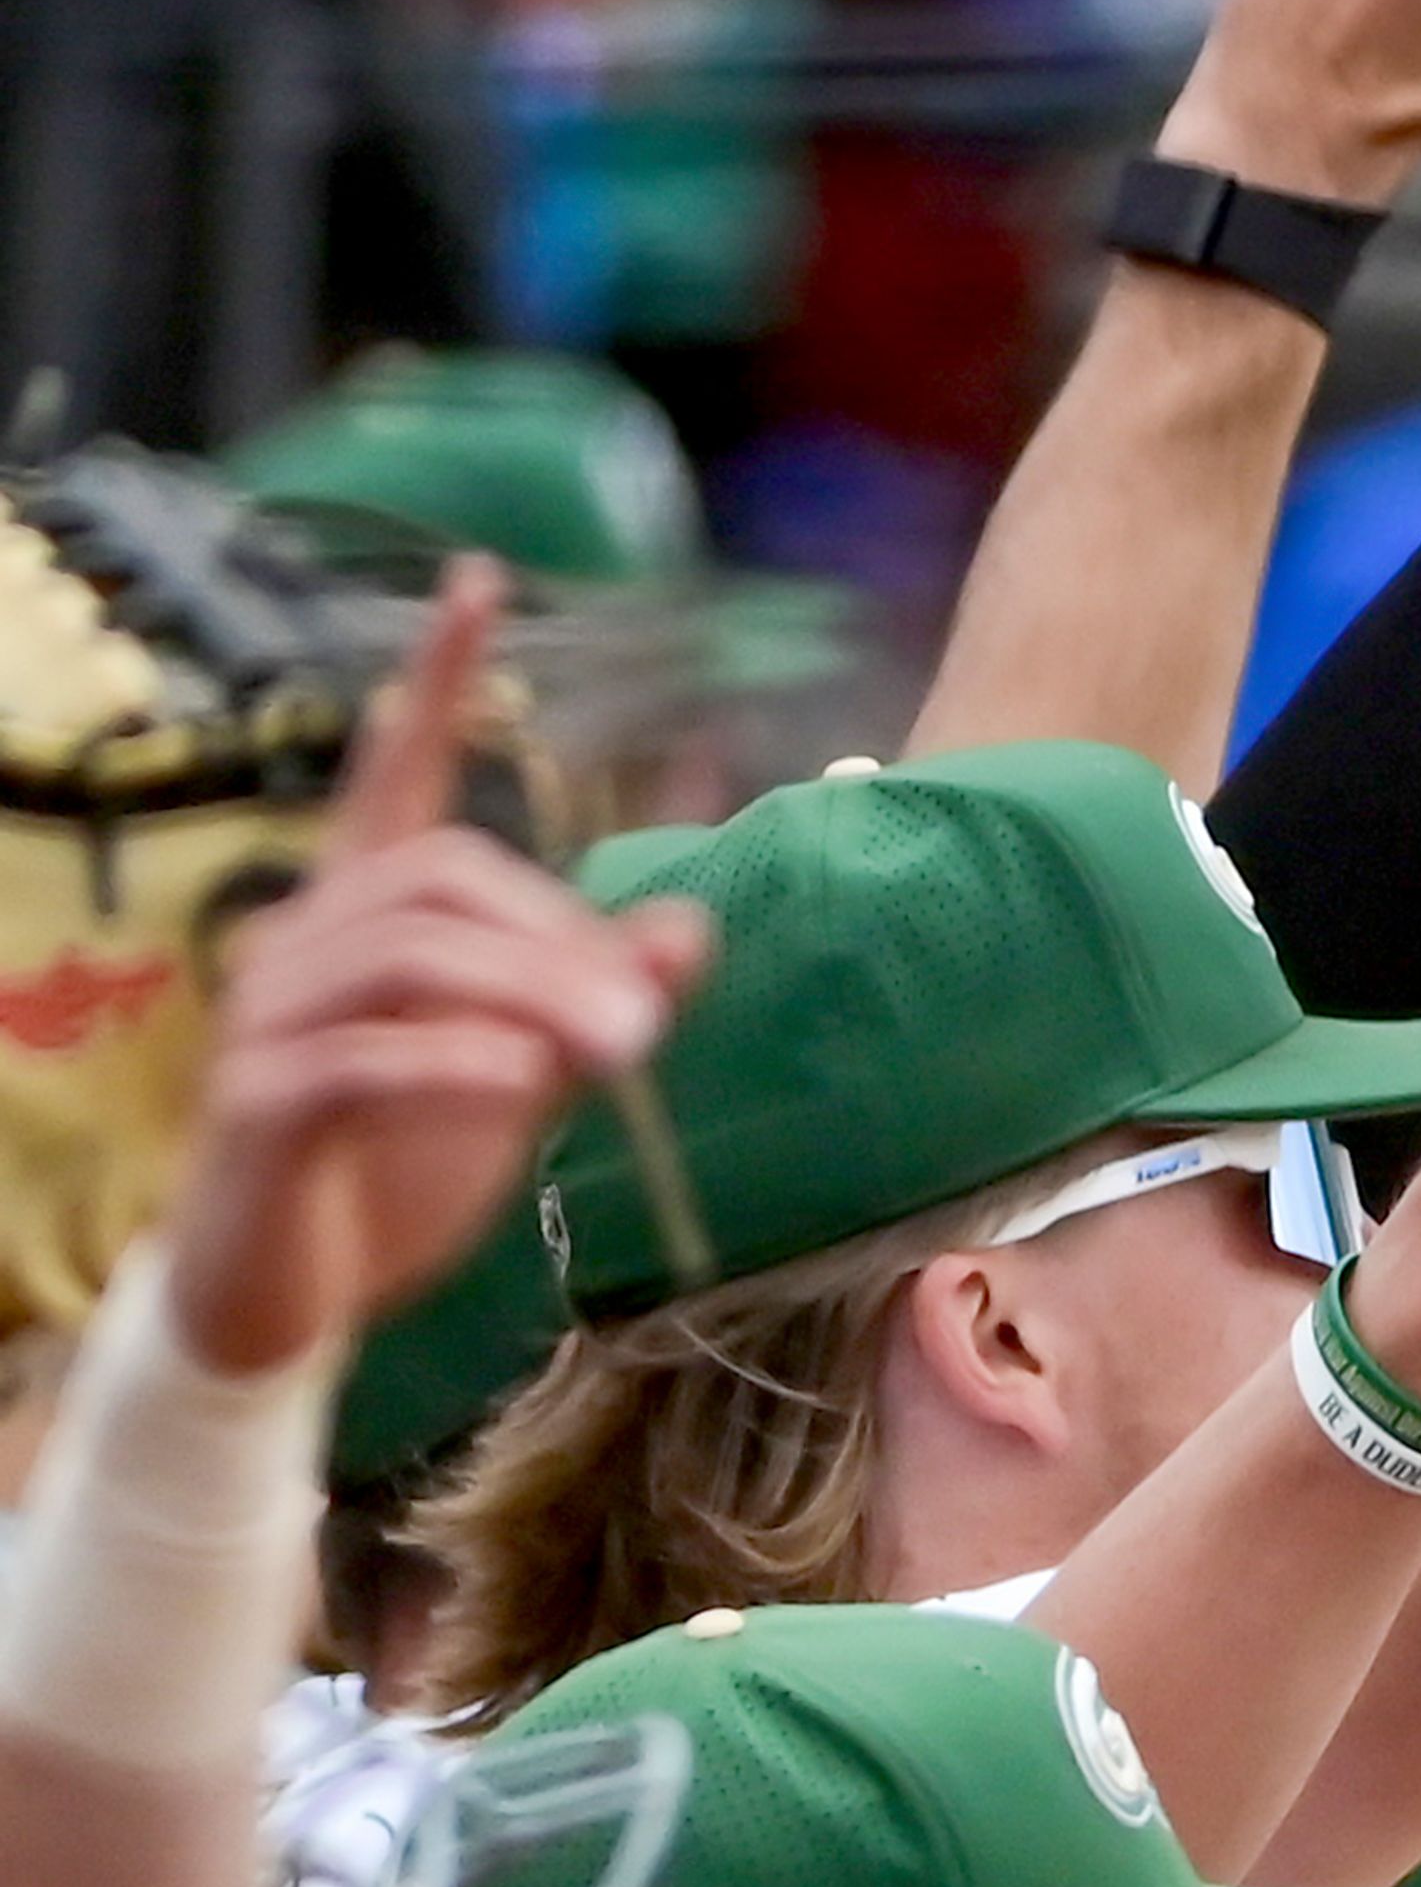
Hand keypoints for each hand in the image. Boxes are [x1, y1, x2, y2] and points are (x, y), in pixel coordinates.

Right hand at [161, 565, 706, 1380]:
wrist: (286, 1303)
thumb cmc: (393, 1178)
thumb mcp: (521, 1082)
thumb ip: (592, 1003)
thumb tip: (691, 927)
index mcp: (363, 925)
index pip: (395, 776)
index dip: (440, 685)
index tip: (481, 583)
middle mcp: (303, 946)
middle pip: (435, 877)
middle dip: (554, 935)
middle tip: (646, 1021)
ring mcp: (272, 1023)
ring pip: (406, 957)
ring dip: (527, 994)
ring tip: (620, 1053)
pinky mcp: (263, 1109)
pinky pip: (363, 1059)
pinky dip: (455, 1063)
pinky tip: (524, 1082)